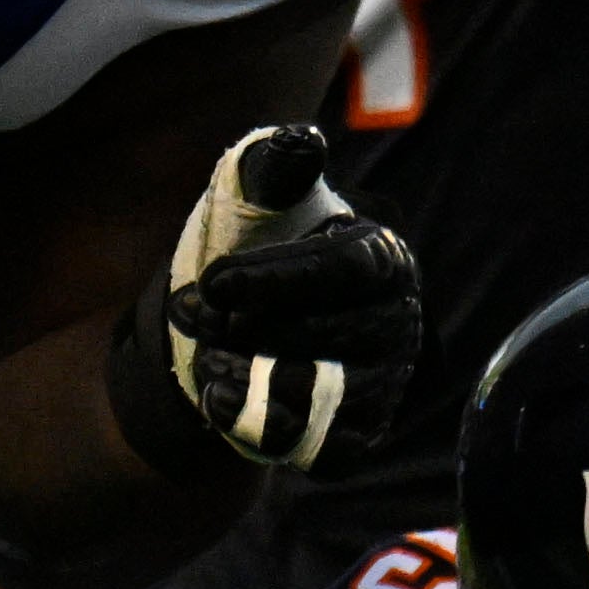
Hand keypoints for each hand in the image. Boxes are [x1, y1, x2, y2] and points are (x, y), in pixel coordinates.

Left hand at [129, 126, 420, 472]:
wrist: (241, 331)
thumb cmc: (257, 253)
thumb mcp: (256, 203)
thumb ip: (273, 171)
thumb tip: (298, 141)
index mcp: (381, 259)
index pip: (345, 269)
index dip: (277, 278)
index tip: (214, 281)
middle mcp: (396, 322)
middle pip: (324, 335)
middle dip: (242, 328)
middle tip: (191, 314)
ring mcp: (382, 384)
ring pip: (316, 394)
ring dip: (243, 377)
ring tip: (204, 361)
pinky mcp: (358, 434)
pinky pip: (314, 446)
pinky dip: (257, 426)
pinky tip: (221, 397)